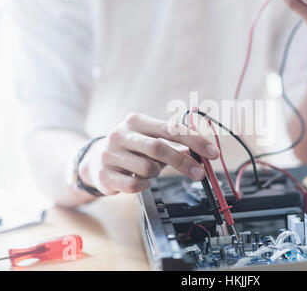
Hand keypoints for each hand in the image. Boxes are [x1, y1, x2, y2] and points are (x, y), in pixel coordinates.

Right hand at [78, 113, 218, 194]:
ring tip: (149, 170)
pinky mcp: (104, 175)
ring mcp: (110, 154)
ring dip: (156, 174)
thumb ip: (175, 143)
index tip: (213, 153)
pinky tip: (139, 179)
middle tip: (199, 173)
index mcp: (137, 121)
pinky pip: (134, 185)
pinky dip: (144, 185)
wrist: (94, 160)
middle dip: (183, 162)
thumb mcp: (151, 139)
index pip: (171, 128)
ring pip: (147, 169)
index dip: (195, 140)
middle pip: (159, 148)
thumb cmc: (131, 148)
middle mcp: (121, 134)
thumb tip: (202, 152)